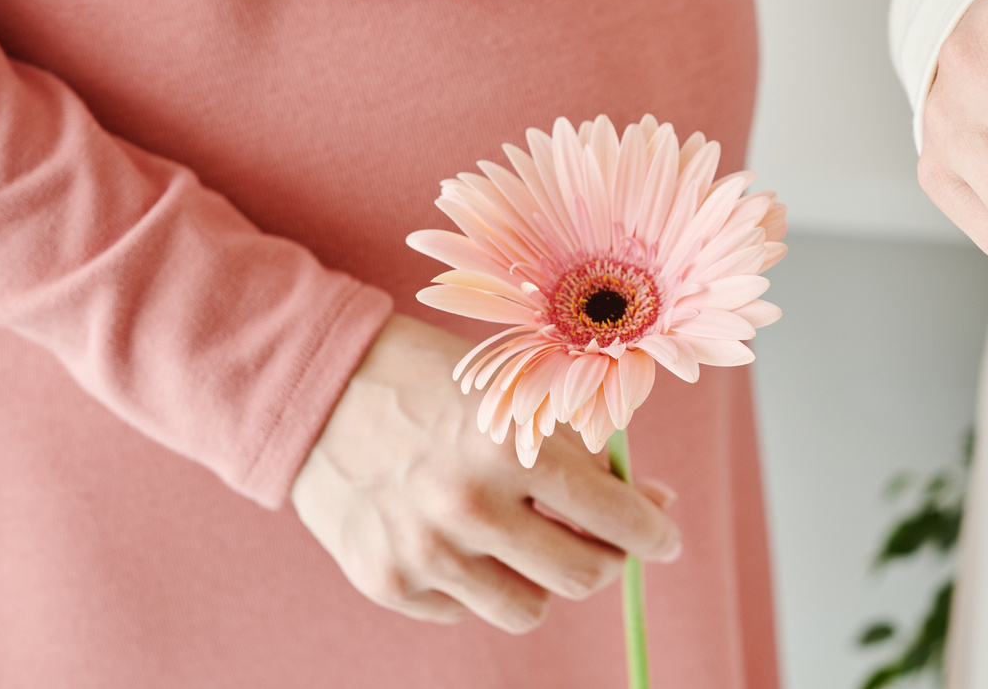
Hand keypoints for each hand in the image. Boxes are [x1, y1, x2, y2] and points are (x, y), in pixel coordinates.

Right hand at [292, 314, 679, 630]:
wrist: (320, 383)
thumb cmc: (432, 378)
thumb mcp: (516, 394)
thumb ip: (583, 450)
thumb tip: (651, 504)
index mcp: (511, 447)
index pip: (614, 516)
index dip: (655, 532)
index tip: (666, 537)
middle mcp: (469, 507)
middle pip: (580, 575)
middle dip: (606, 557)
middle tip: (604, 537)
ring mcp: (424, 553)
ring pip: (528, 609)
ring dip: (542, 578)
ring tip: (526, 537)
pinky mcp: (385, 582)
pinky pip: (465, 610)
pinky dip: (478, 581)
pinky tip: (461, 536)